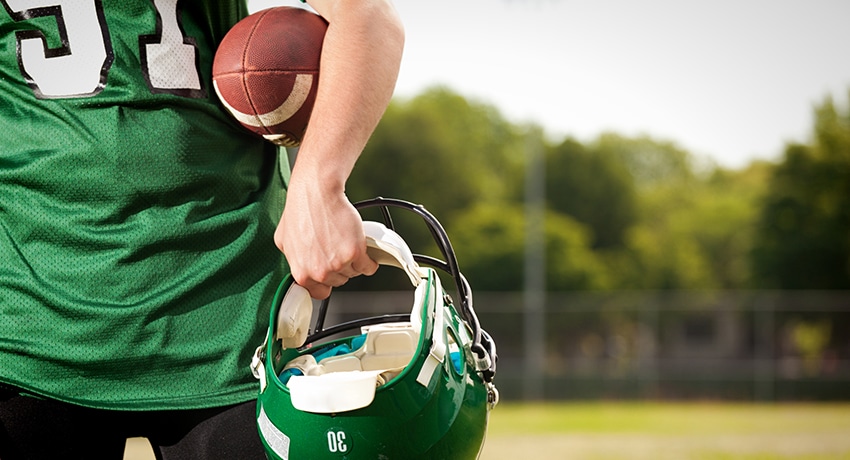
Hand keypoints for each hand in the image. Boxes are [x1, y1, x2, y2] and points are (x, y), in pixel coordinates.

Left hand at [274, 180, 377, 299]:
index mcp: (302, 273)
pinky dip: (369, 260)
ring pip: (353, 273)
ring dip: (354, 262)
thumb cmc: (300, 211)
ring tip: (347, 245)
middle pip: (339, 281)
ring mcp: (338, 264)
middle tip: (337, 250)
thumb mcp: (284, 240)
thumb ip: (292, 258)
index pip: (319, 292)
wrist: (316, 193)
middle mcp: (319, 272)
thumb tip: (297, 263)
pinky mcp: (355, 253)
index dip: (326, 281)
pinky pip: (368, 266)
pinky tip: (364, 251)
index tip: (330, 274)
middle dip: (339, 268)